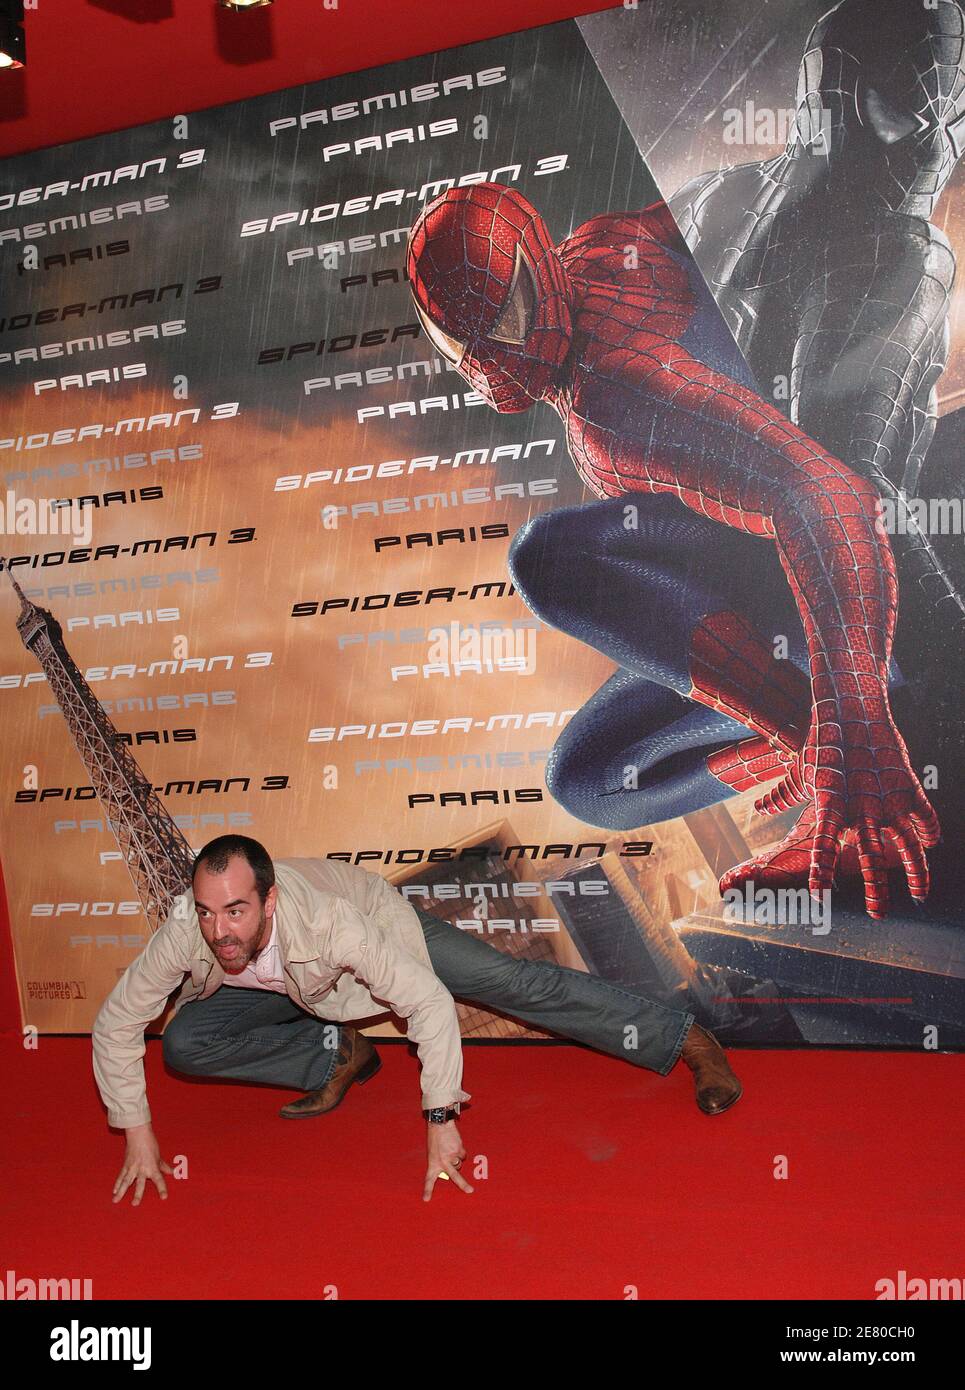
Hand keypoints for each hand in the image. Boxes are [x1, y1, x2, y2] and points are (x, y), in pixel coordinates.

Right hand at [112, 1123, 173, 1205]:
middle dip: (137, 1194)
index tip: (164, 1197)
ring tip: (116, 1201)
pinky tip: (114, 1191)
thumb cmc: (151, 1144)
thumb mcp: (159, 1156)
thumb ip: (164, 1166)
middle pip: (140, 1184)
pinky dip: (117, 1183)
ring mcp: (132, 1168)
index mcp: (152, 1167)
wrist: (138, 1134)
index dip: (162, 1188)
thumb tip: (173, 1172)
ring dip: (121, 1191)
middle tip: (135, 1204)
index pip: (159, 1180)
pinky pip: (121, 1176)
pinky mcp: (125, 1165)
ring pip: (127, 1182)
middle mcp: (142, 1169)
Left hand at [423, 1120, 472, 1201]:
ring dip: (457, 1158)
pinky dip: (460, 1151)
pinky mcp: (459, 1150)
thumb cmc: (435, 1139)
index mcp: (433, 1163)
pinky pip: (463, 1154)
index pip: (429, 1179)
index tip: (426, 1200)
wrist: (439, 1124)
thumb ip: (439, 1163)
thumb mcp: (432, 1153)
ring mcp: (452, 1156)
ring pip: (460, 1162)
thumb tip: (450, 1170)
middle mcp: (443, 1162)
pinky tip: (454, 1144)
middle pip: (454, 1176)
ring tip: (450, 1148)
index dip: (427, 1190)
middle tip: (470, 1191)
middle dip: (463, 1184)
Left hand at [761, 707, 939, 916]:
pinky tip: (932, 843)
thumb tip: (757, 808)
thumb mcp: (800, 771)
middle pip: (870, 857)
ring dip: (915, 872)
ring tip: (919, 895)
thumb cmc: (822, 742)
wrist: (853, 709)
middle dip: (876, 889)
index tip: (818, 895)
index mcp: (831, 805)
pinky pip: (924, 816)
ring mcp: (888, 799)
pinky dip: (930, 831)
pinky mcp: (908, 787)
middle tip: (878, 916)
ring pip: (907, 845)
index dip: (821, 870)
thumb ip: (782, 795)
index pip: (823, 845)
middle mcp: (861, 808)